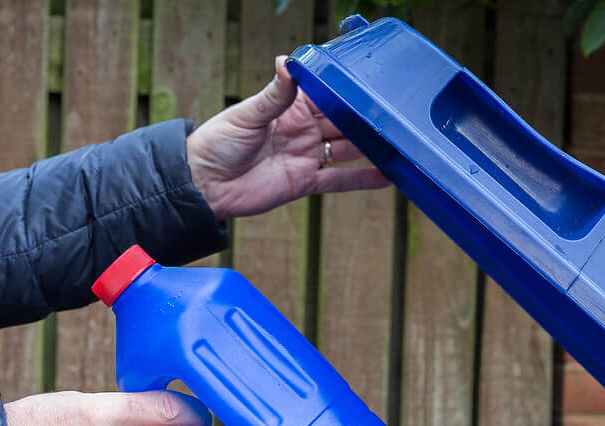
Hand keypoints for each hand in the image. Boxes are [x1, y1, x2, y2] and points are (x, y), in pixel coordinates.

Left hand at [186, 56, 389, 219]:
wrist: (205, 184)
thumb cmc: (219, 142)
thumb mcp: (247, 114)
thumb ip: (274, 93)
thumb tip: (288, 62)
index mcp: (292, 106)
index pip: (328, 93)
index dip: (349, 88)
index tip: (374, 80)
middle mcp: (304, 129)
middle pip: (344, 121)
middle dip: (368, 117)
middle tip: (397, 114)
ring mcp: (307, 155)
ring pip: (348, 149)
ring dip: (371, 147)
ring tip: (399, 142)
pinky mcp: (306, 182)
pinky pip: (339, 180)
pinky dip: (362, 180)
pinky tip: (388, 177)